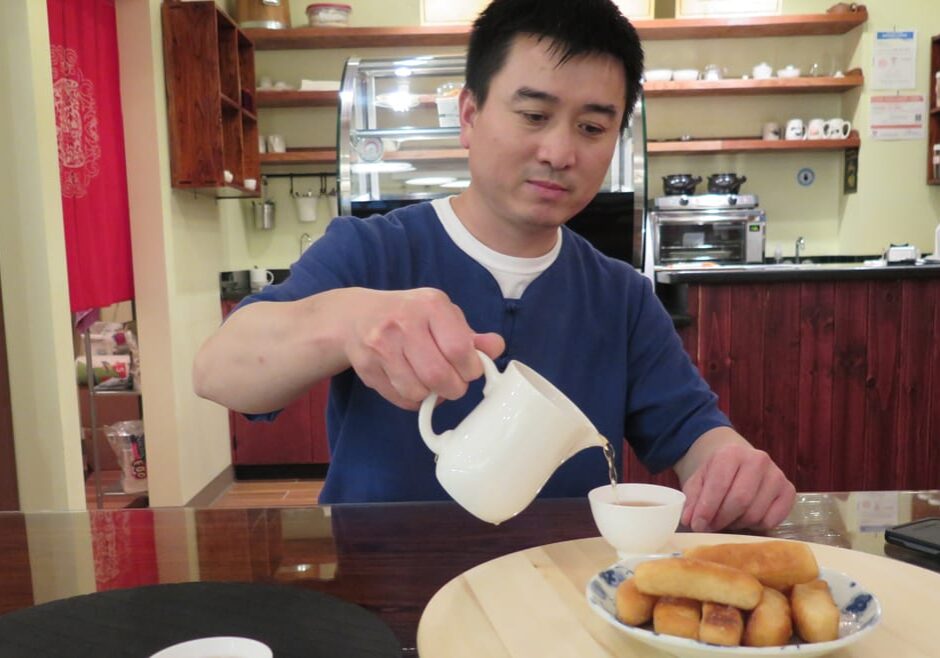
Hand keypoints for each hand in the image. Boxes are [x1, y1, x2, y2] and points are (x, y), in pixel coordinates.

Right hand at [343, 288, 504, 409]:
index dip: (471, 369)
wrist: (356, 316)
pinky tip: (412, 382)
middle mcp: (403, 322)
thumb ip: (470, 335)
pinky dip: (412, 399)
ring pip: (418, 391)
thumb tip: (496, 347)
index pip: (459, 348)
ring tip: (430, 381)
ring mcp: (380, 346)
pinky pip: (399, 398)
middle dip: (454, 388)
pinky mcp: (366, 367)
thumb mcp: (441, 315)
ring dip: (431, 395)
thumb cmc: (409, 315)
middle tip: (454, 383)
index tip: (470, 370)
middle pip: (438, 375)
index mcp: (430, 305)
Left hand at [680, 443, 795, 531]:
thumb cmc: (716, 473)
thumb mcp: (698, 481)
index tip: (697, 524)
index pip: (719, 485)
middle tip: (710, 527)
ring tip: (727, 520)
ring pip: (755, 513)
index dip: (706, 509)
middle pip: (740, 501)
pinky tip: (745, 518)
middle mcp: (758, 460)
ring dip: (737, 524)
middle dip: (721, 519)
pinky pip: (771, 520)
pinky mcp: (789, 491)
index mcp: (732, 453)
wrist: (739, 461)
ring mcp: (777, 475)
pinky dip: (755, 526)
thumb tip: (690, 520)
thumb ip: (692, 499)